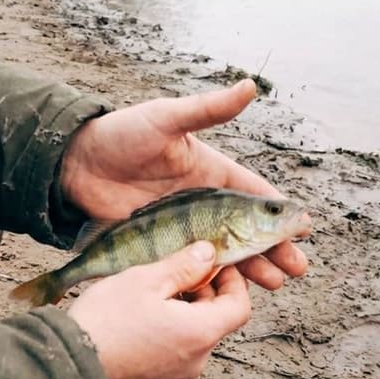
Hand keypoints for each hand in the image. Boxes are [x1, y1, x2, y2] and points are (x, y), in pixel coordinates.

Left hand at [60, 78, 309, 290]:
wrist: (75, 165)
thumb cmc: (122, 135)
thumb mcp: (166, 119)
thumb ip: (207, 109)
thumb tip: (250, 86)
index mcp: (210, 174)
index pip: (254, 196)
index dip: (280, 213)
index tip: (304, 229)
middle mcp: (201, 204)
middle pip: (247, 232)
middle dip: (275, 250)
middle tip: (297, 268)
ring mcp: (181, 230)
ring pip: (225, 254)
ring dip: (252, 270)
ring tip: (274, 285)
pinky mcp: (160, 248)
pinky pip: (192, 267)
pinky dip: (213, 279)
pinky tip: (231, 292)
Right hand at [68, 241, 249, 378]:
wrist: (69, 367)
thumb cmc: (106, 322)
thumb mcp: (145, 280)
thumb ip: (183, 265)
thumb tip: (208, 253)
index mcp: (200, 333)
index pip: (240, 306)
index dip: (233, 281)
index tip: (214, 264)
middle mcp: (195, 360)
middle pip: (215, 321)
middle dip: (203, 293)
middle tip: (176, 271)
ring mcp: (175, 376)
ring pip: (193, 336)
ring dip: (183, 312)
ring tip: (151, 294)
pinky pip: (173, 353)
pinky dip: (167, 332)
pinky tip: (139, 319)